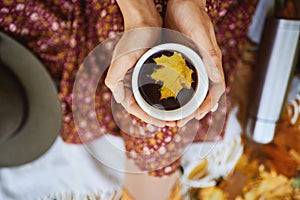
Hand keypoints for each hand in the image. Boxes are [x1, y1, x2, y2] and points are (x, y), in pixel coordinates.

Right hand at [105, 0, 174, 126]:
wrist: (145, 20)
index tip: (160, 122)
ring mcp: (137, 77)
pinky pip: (153, 90)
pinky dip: (161, 98)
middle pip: (141, 107)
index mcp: (119, 81)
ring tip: (173, 116)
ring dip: (159, 110)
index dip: (146, 117)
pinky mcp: (146, 72)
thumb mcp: (123, 58)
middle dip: (155, 116)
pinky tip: (172, 101)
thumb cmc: (134, 36)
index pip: (132, 107)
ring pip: (148, 100)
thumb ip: (115, 78)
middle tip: (171, 122)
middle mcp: (127, 82)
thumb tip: (118, 99)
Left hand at [165, 0, 225, 126]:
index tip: (195, 116)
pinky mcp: (181, 58)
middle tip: (180, 121)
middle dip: (194, 110)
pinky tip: (167, 96)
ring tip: (173, 114)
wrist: (181, 2)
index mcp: (211, 62)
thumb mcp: (201, 35)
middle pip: (203, 94)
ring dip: (185, 103)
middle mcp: (203, 65)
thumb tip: (218, 80)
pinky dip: (177, 90)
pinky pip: (181, 79)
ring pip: (191, 89)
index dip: (207, 106)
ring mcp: (192, 62)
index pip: (215, 91)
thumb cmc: (193, 15)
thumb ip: (210, 56)